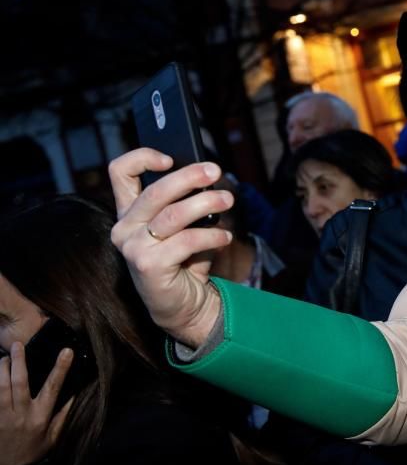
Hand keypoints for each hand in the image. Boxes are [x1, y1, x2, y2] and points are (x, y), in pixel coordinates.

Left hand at [0, 343, 73, 464]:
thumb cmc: (31, 453)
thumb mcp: (53, 438)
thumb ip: (63, 415)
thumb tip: (75, 392)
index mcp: (40, 417)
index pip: (53, 388)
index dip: (61, 368)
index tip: (67, 350)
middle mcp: (21, 414)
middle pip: (19, 382)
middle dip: (19, 361)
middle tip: (18, 344)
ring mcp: (2, 416)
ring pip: (0, 386)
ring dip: (1, 368)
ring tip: (4, 357)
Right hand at [108, 149, 233, 347]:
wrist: (185, 306)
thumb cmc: (185, 260)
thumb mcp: (184, 226)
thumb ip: (185, 202)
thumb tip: (207, 176)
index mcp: (129, 212)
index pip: (119, 172)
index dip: (142, 157)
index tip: (170, 157)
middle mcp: (124, 228)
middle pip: (154, 191)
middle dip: (188, 176)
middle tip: (215, 170)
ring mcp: (133, 248)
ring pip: (173, 214)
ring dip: (207, 203)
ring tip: (228, 200)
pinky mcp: (148, 266)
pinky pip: (186, 241)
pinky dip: (212, 236)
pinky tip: (225, 237)